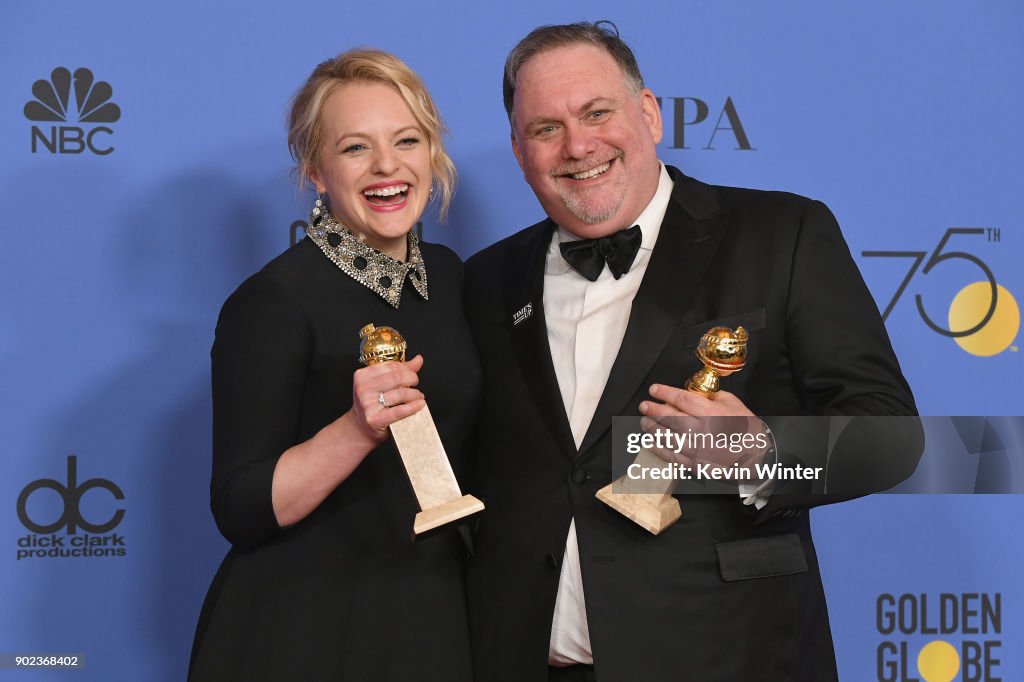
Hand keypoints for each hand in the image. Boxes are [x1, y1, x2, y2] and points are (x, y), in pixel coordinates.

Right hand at [350, 354, 426, 443]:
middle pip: (396, 378)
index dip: (406, 369)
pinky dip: (413, 407)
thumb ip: (399, 371)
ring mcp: (367, 404)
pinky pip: (399, 411)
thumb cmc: (372, 405)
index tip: (412, 374)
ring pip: (400, 394)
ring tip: (418, 397)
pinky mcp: (375, 419)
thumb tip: (418, 359)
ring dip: (415, 395)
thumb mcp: (380, 384)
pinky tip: (420, 405)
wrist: (360, 428)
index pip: (391, 366)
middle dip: (412, 380)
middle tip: (416, 385)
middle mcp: (363, 388)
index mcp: (362, 375)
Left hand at [639, 384, 767, 473]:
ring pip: (667, 436)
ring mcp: (697, 449)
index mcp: (711, 413)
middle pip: (670, 417)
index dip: (664, 393)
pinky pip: (671, 456)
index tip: (653, 390)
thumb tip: (692, 392)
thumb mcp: (733, 403)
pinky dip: (658, 448)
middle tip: (644, 406)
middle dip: (653, 410)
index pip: (681, 399)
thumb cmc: (747, 429)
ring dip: (652, 428)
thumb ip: (711, 396)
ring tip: (644, 422)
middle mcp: (701, 430)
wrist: (758, 457)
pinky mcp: (696, 464)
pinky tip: (650, 442)